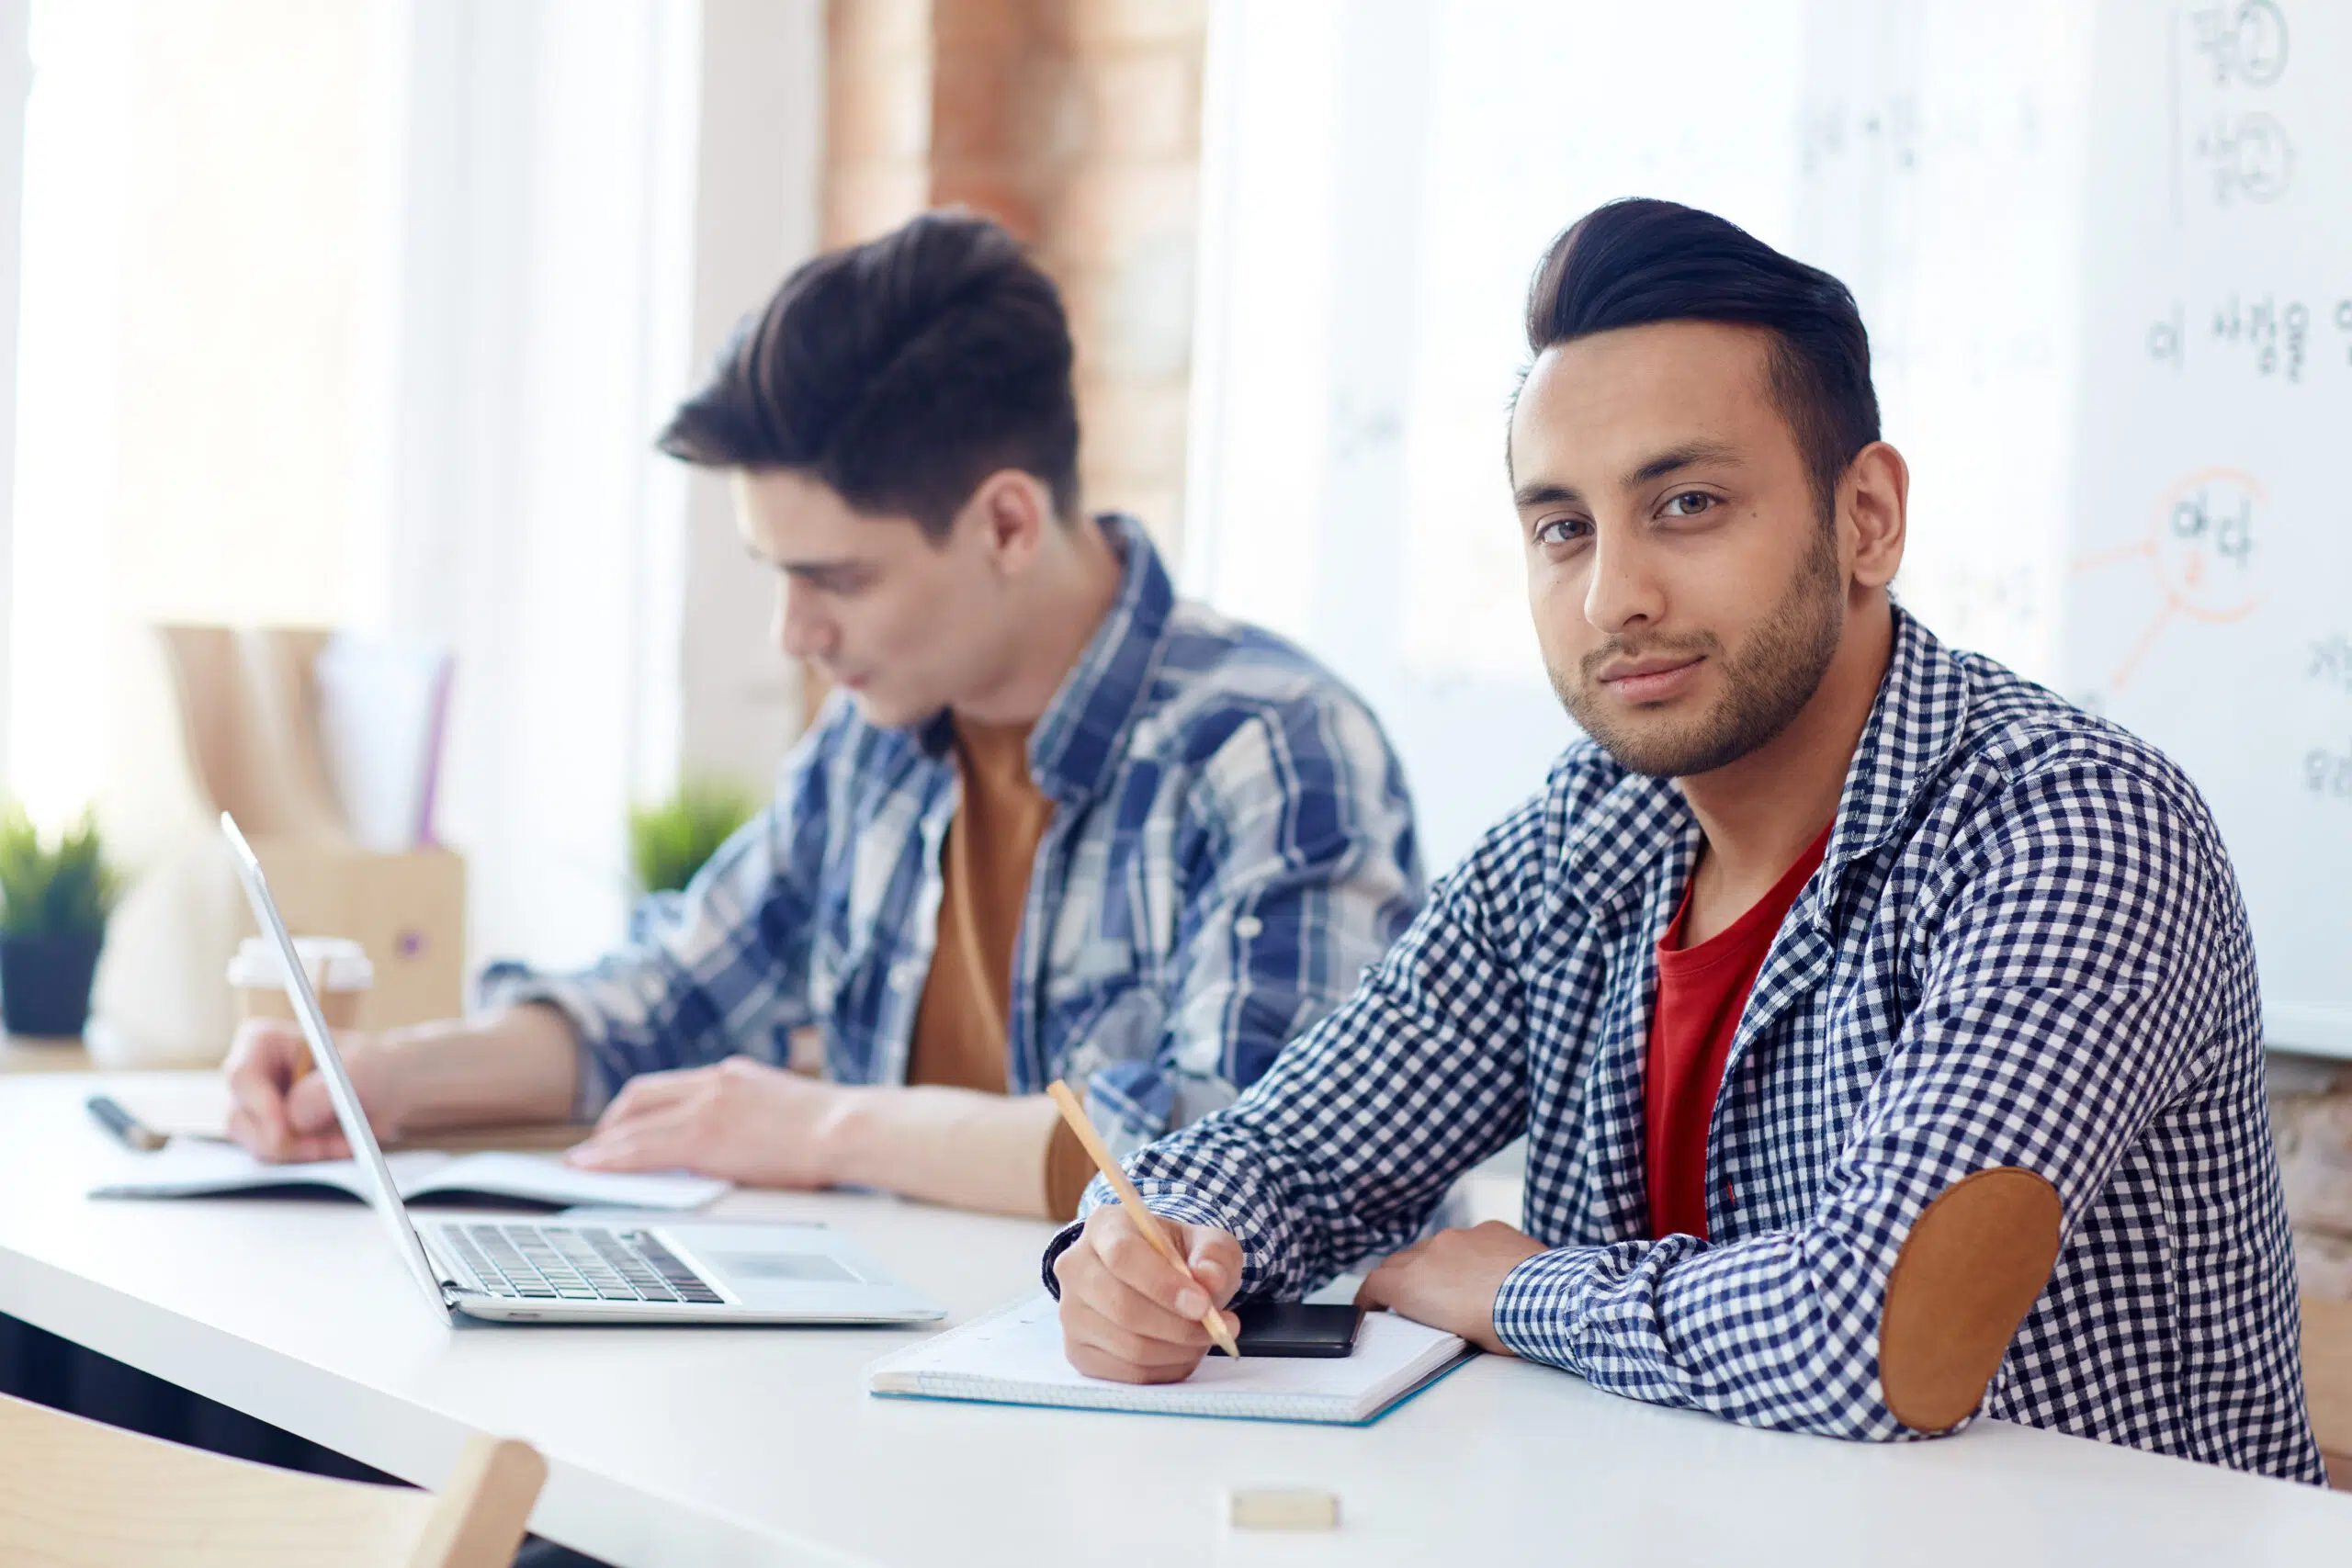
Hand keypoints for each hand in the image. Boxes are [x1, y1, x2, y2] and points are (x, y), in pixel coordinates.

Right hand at [223, 1017, 404, 1162]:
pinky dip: (307, 1158)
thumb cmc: (374, 1066)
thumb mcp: (362, 1069)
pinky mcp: (266, 1135)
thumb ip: (325, 1090)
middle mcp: (250, 1075)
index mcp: (262, 1041)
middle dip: (285, 1140)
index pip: (241, 1077)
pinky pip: (275, 1160)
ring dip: (302, 1151)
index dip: (260, 1108)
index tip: (286, 1131)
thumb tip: (293, 1118)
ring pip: (256, 1145)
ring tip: (344, 1141)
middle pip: (240, 1119)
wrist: (389, 1090)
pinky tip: (337, 1145)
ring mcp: (254, 1108)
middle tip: (325, 1148)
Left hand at [566, 1056, 851, 1186]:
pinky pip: (644, 1149)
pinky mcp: (705, 1134)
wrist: (847, 1128)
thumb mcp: (777, 1107)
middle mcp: (712, 1083)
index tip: (617, 1129)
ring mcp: (706, 1106)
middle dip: (610, 1125)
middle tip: (594, 1150)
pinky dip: (613, 1159)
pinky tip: (594, 1170)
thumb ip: (742, 1116)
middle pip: (640, 1097)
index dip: (633, 1110)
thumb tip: (721, 1145)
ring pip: (634, 1124)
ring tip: (582, 1165)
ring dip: (603, 1146)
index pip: (666, 1087)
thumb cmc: (827, 1128)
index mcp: (730, 1076)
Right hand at [1052, 1205, 1242, 1383]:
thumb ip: (1215, 1256)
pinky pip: (1127, 1373)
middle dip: (1179, 1326)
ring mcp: (1070, 1313)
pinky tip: (1183, 1352)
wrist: (1154, 1278)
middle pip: (1122, 1307)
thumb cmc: (1179, 1257)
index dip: (1163, 1284)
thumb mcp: (1207, 1244)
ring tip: (1205, 1338)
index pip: (1122, 1256)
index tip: (1203, 1304)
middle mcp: (1076, 1268)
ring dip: (1179, 1350)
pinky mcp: (1077, 1351)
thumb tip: (1209, 1279)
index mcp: (1103, 1227)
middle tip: (1219, 1328)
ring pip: (1129, 1347)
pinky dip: (1166, 1369)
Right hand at [1354, 1221, 1546, 1354]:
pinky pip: (1470, 1238)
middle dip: (1400, 1278)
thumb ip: (1434, 1315)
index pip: (1374, 1283)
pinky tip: (1490, 1271)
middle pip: (1399, 1261)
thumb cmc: (1504, 1328)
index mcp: (1413, 1284)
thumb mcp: (1456, 1335)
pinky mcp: (1489, 1228)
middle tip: (1409, 1298)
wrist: (1547, 1299)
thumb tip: (1439, 1312)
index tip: (1370, 1306)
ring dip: (1437, 1264)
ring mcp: (1461, 1236)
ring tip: (1455, 1286)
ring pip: (1435, 1247)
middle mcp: (1430, 1252)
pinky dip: (1471, 1253)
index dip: (1368, 1297)